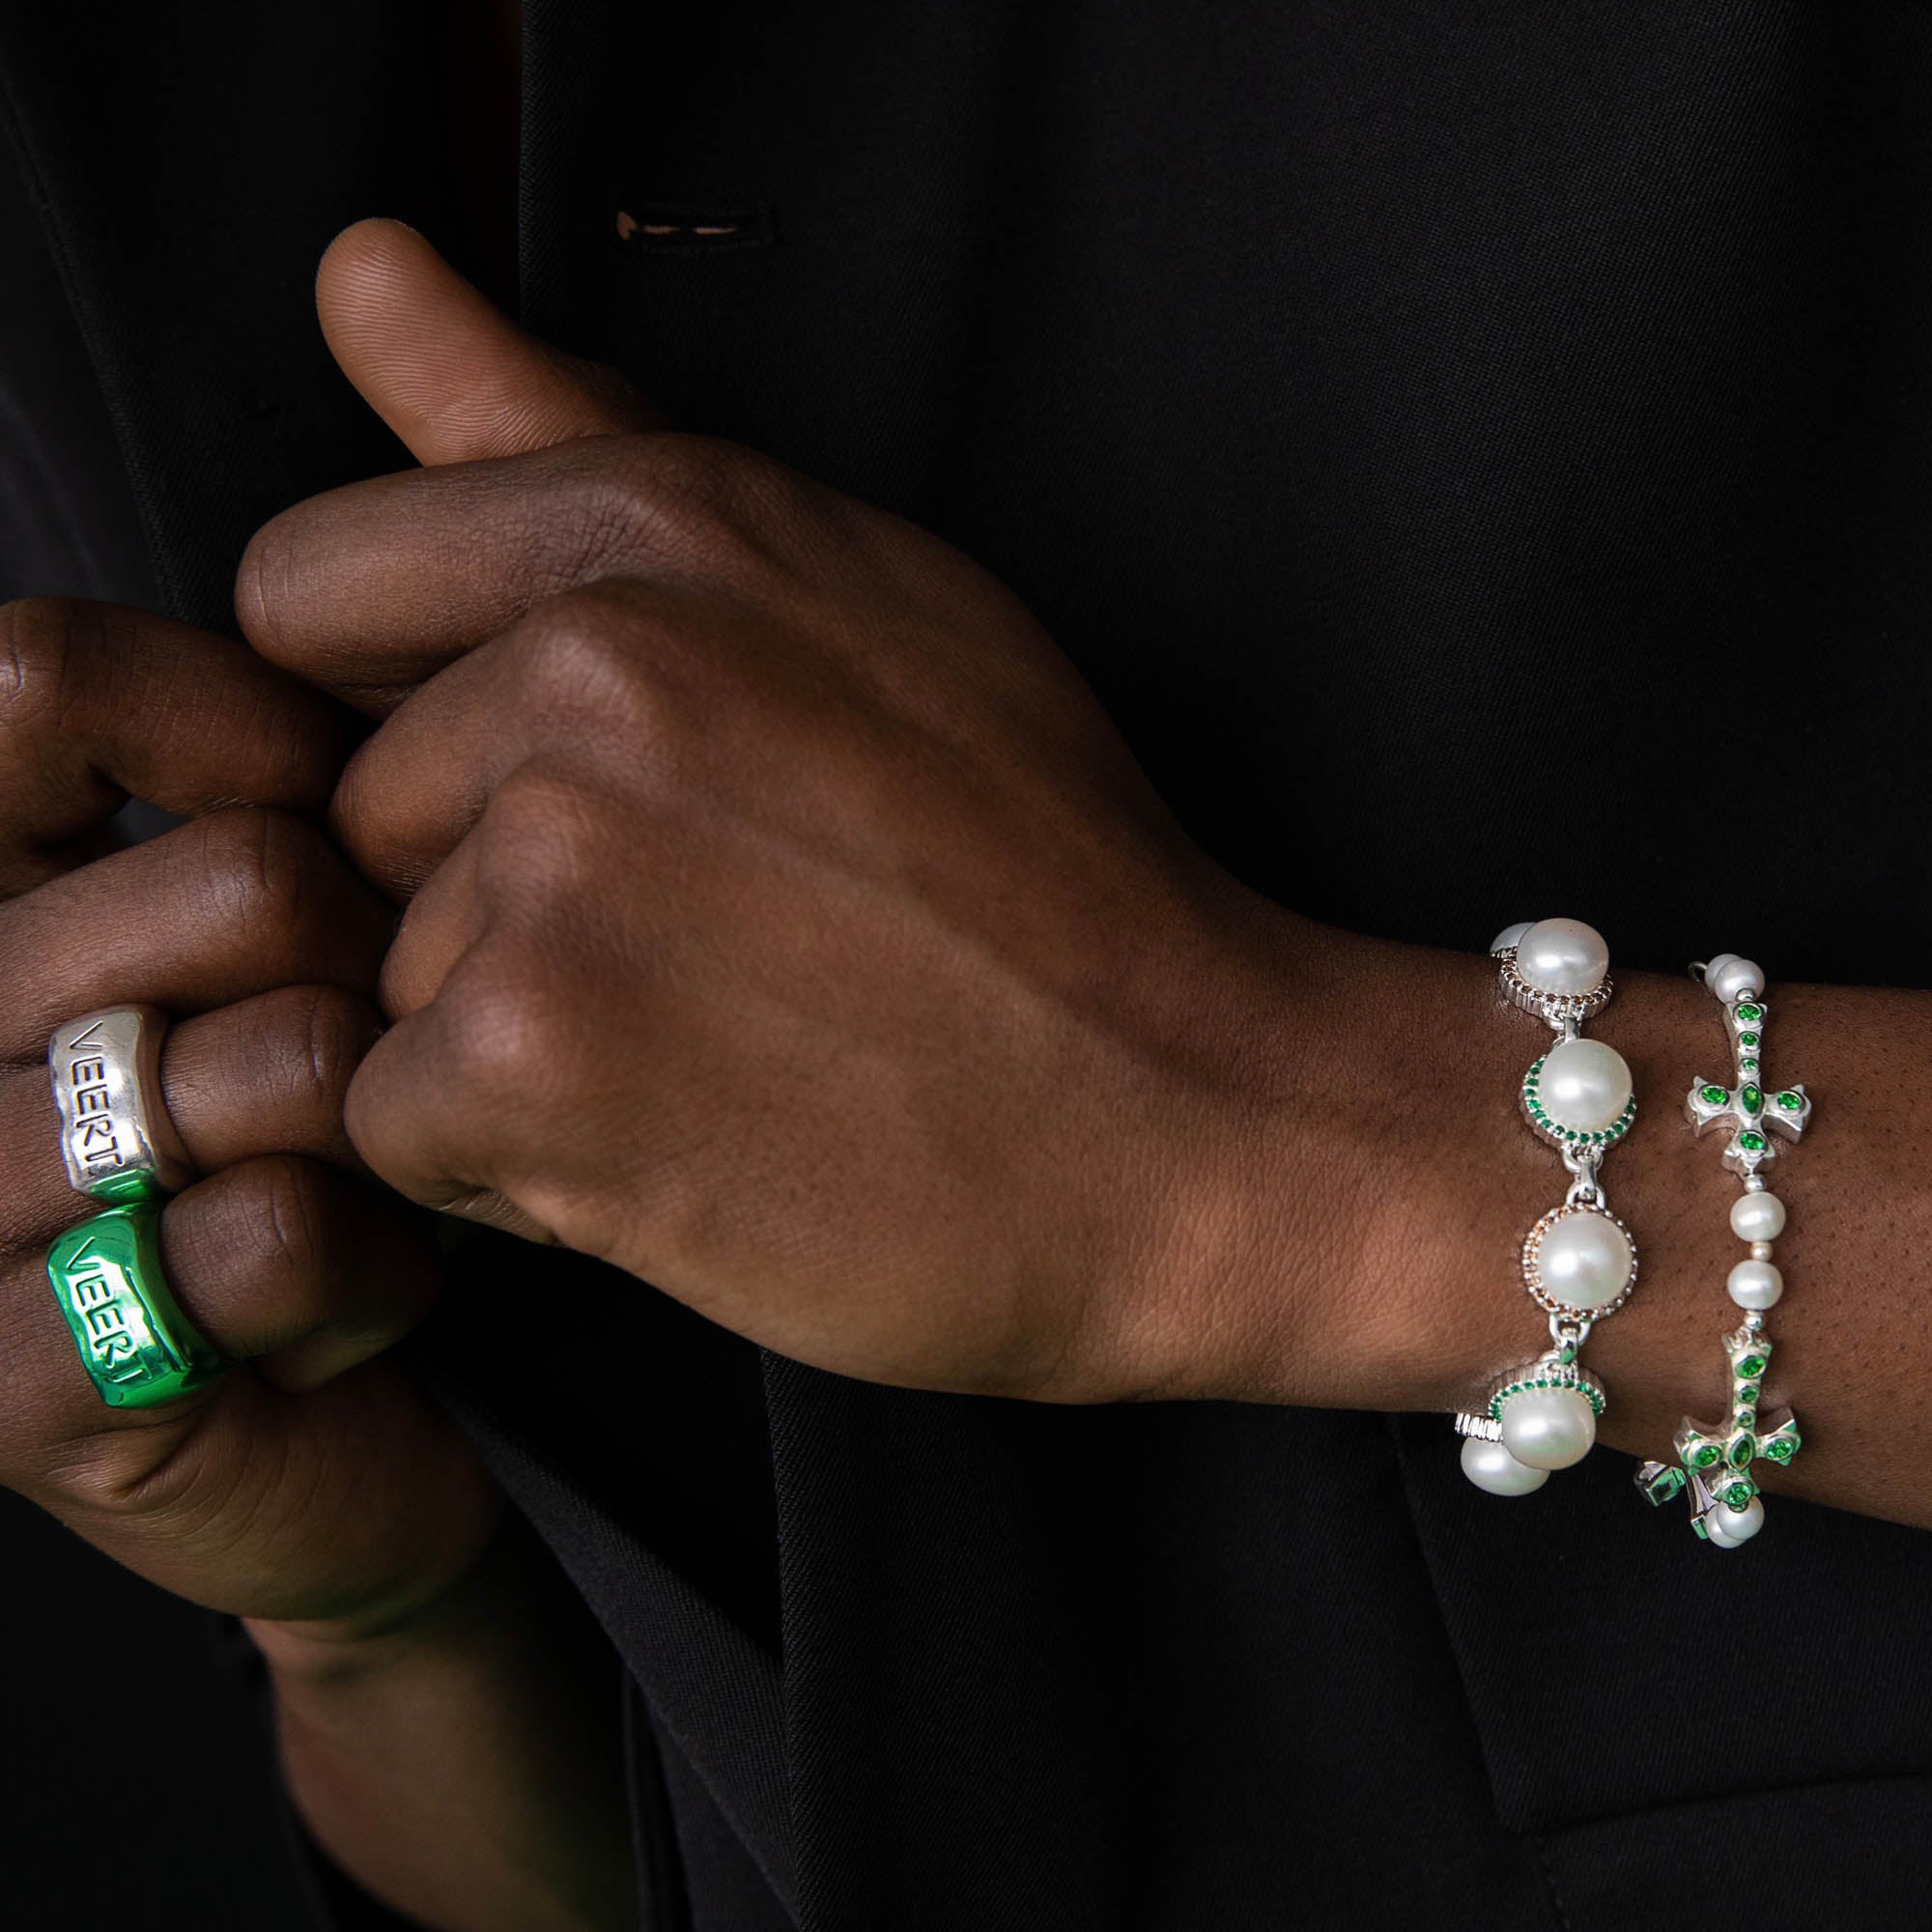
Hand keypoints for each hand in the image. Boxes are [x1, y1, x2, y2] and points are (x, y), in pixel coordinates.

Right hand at [0, 596, 496, 1628]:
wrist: (367, 1409)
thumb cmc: (368, 1102)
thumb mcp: (349, 865)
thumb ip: (362, 644)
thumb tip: (376, 314)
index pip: (44, 678)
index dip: (251, 727)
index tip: (345, 806)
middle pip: (227, 878)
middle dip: (380, 969)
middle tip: (387, 1050)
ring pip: (264, 1062)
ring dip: (381, 1128)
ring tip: (362, 1173)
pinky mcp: (9, 1388)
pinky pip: (250, 1246)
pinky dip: (357, 1266)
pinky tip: (335, 1294)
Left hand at [236, 221, 1411, 1406]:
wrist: (1189, 1117)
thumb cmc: (1043, 869)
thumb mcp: (851, 594)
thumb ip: (567, 436)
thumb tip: (354, 265)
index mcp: (658, 529)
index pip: (313, 591)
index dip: (407, 714)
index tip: (546, 789)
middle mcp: (586, 668)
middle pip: (363, 810)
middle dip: (483, 895)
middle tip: (706, 949)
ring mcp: (555, 864)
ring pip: (393, 973)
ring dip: (520, 1037)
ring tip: (728, 1051)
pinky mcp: (535, 1063)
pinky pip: (401, 1118)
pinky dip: (514, 1165)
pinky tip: (685, 1148)